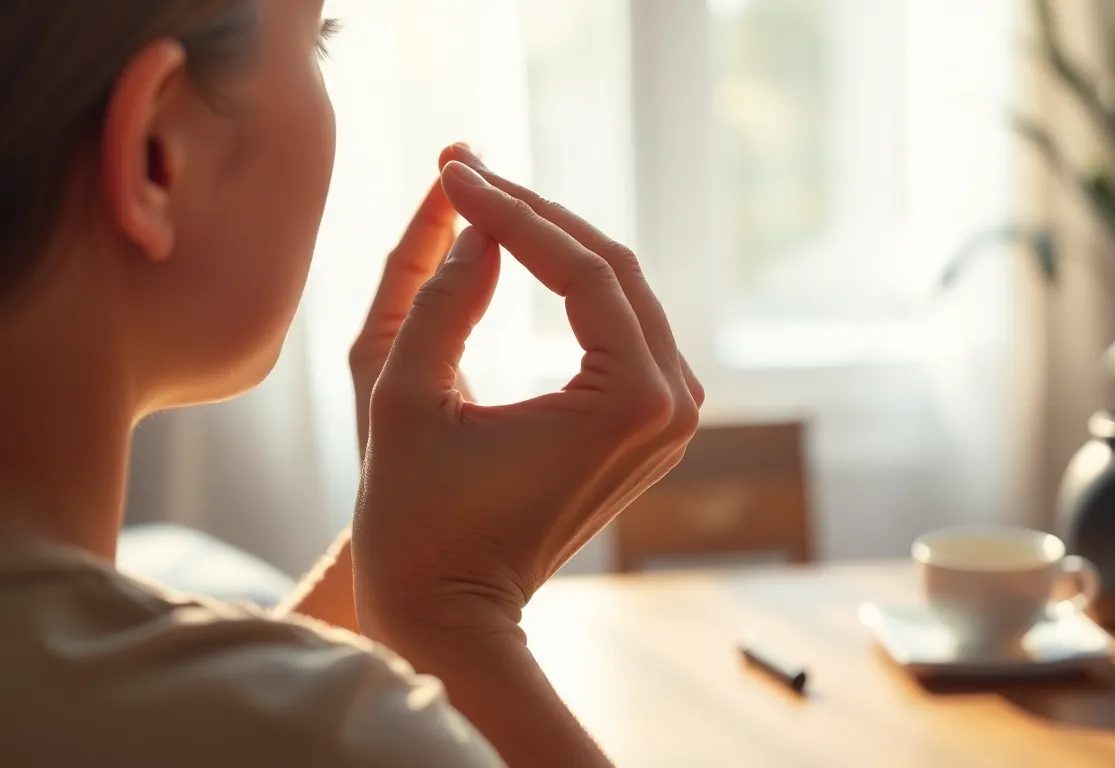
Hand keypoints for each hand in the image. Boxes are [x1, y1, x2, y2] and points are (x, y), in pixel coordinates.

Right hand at [353, 146, 703, 632]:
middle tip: (466, 171)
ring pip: (622, 291)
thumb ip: (440, 296)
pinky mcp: (655, 425)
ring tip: (485, 201)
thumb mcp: (404, 399)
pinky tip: (524, 253)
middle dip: (535, 215)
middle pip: (612, 269)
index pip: (580, 271)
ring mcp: (672, 419)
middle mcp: (670, 408)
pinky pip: (623, 328)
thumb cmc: (417, 519)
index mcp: (627, 404)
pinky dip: (574, 287)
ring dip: (555, 243)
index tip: (454, 170)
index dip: (511, 212)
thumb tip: (478, 220)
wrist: (454, 611)